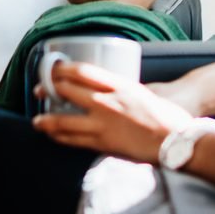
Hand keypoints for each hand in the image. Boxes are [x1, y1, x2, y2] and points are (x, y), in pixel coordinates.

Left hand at [32, 62, 195, 163]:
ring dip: (47, 120)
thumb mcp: (142, 93)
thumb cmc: (166, 117)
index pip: (82, 72)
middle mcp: (107, 102)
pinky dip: (60, 137)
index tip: (53, 69)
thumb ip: (121, 91)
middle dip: (48, 90)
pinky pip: (74, 141)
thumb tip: (104, 92)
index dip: (62, 69)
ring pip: (64, 121)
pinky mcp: (103, 144)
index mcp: (119, 85)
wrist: (176, 142)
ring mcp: (103, 125)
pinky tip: (54, 136)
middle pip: (67, 92)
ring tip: (38, 121)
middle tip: (40, 91)